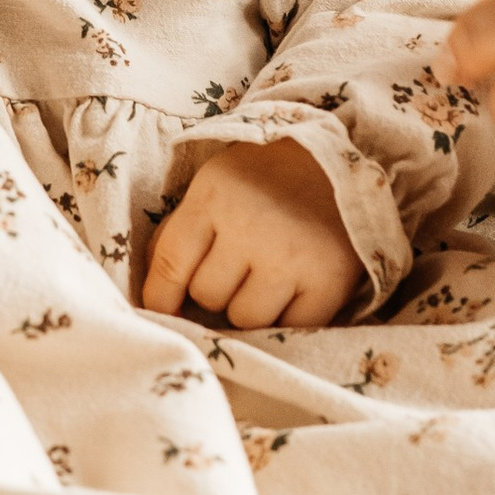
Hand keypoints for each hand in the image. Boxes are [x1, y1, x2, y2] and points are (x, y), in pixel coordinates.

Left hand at [140, 138, 366, 330]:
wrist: (340, 166)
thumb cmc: (266, 179)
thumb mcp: (214, 186)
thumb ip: (178, 235)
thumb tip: (154, 301)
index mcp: (214, 195)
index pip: (170, 265)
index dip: (161, 297)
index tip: (166, 309)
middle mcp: (252, 225)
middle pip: (208, 296)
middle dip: (216, 289)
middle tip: (239, 266)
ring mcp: (293, 256)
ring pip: (244, 318)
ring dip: (249, 306)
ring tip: (266, 277)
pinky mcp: (330, 282)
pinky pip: (289, 328)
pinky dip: (287, 318)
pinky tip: (294, 291)